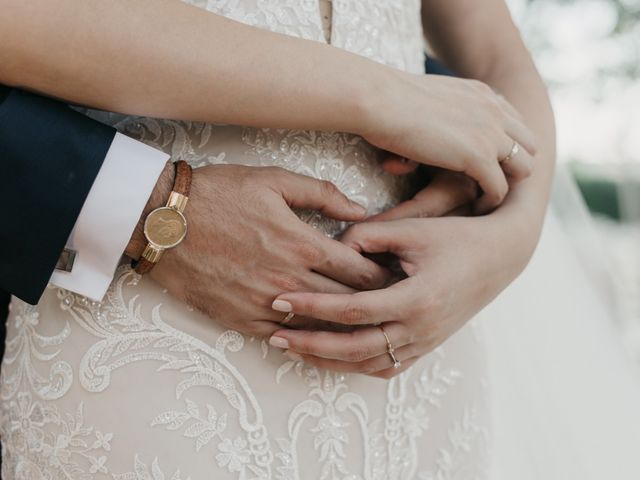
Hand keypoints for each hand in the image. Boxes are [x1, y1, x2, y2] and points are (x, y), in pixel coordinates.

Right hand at [126, 163, 391, 337]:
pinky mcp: (241, 319)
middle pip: (347, 302)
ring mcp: (265, 303)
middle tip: (389, 303)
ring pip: (320, 325)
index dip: (384, 277)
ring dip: (343, 324)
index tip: (396, 278)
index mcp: (303, 244)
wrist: (162, 221)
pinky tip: (318, 333)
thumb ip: (322, 194)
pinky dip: (305, 335)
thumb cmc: (219, 194)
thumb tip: (360, 210)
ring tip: (362, 322)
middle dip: (373, 304)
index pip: (361, 272)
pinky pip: (284, 337)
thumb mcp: (273, 180)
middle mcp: (289, 279)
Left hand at [267, 212, 536, 377]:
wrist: (501, 257)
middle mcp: (421, 329)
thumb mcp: (412, 228)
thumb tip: (330, 247)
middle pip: (355, 348)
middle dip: (311, 344)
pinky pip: (386, 368)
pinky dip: (355, 366)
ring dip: (329, 361)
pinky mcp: (427, 347)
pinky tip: (331, 357)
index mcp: (416, 299)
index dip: (313, 307)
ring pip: (368, 365)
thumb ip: (367, 236)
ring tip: (295, 350)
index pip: (353, 311)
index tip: (281, 299)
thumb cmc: (455, 237)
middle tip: (276, 337)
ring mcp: (426, 343)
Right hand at [361, 73, 537, 212]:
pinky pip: (499, 188)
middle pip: (529, 144)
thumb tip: (422, 126)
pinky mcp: (479, 157)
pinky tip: (474, 208)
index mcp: (480, 93)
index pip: (513, 122)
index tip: (487, 163)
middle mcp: (493, 110)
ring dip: (507, 185)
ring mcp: (490, 133)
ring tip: (485, 198)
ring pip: (524, 167)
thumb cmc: (386, 101)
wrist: (378, 99)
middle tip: (490, 183)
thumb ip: (436, 111)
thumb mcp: (423, 98)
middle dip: (514, 165)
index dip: (505, 145)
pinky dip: (489, 201)